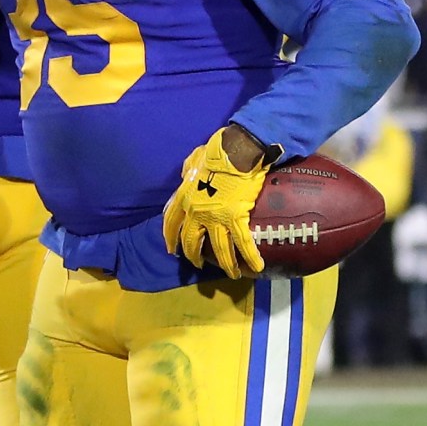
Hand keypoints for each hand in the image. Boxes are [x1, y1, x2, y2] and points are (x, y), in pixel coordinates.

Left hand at [162, 126, 268, 277]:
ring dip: (225, 264)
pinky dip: (250, 256)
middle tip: (197, 264)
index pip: (171, 223)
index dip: (170, 237)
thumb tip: (188, 175)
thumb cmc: (216, 151)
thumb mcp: (194, 159)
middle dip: (193, 255)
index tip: (172, 249)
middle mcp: (196, 212)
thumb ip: (189, 171)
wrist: (237, 151)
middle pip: (191, 241)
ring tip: (231, 273)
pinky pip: (242, 242)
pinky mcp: (236, 218)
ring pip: (218, 248)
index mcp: (184, 197)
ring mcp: (216, 218)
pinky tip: (256, 266)